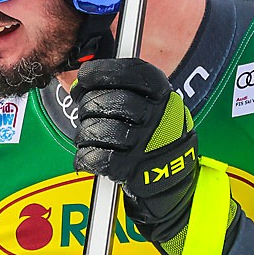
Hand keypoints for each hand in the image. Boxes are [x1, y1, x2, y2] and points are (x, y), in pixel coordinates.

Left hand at [71, 58, 235, 254]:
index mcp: (162, 95)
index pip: (131, 71)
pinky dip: (85, 158)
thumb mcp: (149, 106)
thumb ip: (119, 90)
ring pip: (99, 129)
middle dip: (87, 106)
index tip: (86, 78)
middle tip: (87, 113)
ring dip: (84, 134)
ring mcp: (147, 143)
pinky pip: (98, 158)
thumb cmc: (152, 139)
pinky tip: (86, 158)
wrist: (175, 184)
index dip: (102, 71)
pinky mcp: (134, 169)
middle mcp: (158, 116)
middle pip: (109, 101)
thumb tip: (78, 86)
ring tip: (88, 138)